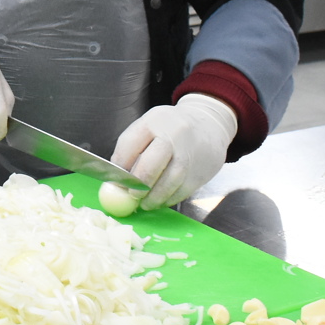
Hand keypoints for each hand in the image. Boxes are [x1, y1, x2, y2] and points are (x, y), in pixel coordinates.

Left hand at [111, 94, 236, 210]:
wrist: (209, 124)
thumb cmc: (171, 129)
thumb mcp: (151, 126)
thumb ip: (133, 148)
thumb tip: (117, 179)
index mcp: (153, 121)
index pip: (129, 144)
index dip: (119, 166)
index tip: (115, 180)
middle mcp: (172, 135)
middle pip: (150, 164)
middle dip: (137, 184)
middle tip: (131, 195)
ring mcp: (188, 153)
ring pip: (169, 181)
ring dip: (154, 197)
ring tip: (145, 203)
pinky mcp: (200, 170)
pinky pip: (182, 190)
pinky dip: (169, 199)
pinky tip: (161, 200)